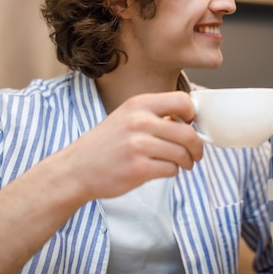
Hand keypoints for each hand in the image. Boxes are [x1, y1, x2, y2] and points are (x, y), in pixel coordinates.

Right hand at [54, 91, 203, 201]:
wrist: (75, 170)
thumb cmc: (104, 144)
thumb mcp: (126, 116)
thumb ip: (154, 114)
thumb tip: (188, 119)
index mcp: (139, 104)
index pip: (182, 101)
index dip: (192, 114)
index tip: (190, 124)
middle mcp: (139, 121)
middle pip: (187, 132)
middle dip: (197, 146)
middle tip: (196, 152)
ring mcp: (138, 145)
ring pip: (182, 153)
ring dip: (187, 161)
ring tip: (183, 163)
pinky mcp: (138, 168)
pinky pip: (171, 169)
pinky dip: (172, 172)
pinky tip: (164, 170)